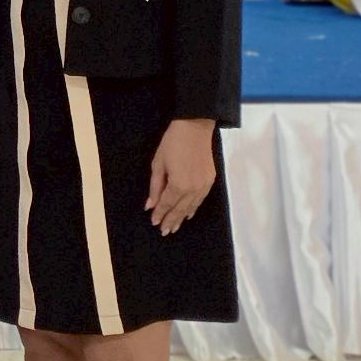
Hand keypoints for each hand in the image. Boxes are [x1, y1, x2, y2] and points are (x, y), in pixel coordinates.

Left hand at [148, 118, 216, 234]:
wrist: (195, 129)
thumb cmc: (172, 144)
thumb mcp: (158, 163)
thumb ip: (155, 186)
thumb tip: (150, 205)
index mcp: (178, 185)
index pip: (166, 204)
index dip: (160, 214)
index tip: (154, 223)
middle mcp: (193, 189)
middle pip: (180, 209)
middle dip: (171, 220)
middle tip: (164, 231)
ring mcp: (204, 186)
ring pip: (191, 207)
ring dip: (182, 217)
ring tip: (175, 227)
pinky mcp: (210, 181)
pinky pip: (200, 200)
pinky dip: (193, 208)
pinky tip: (189, 214)